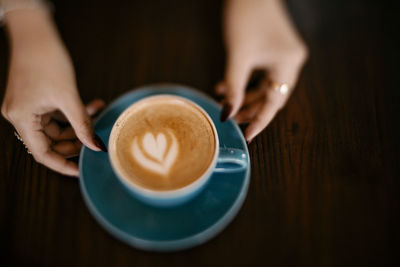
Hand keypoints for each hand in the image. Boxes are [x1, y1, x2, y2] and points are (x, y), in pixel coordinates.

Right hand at [1, 8, 105, 175]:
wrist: (36, 35)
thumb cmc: (46, 61)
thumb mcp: (68, 98)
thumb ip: (82, 125)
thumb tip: (95, 146)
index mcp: (22, 119)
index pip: (42, 153)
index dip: (62, 164)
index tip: (81, 169)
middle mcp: (20, 117)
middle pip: (51, 142)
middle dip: (76, 141)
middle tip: (95, 139)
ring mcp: (28, 108)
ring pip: (57, 128)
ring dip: (78, 123)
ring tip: (98, 113)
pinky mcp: (35, 100)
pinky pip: (56, 115)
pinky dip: (74, 113)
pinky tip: (93, 105)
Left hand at [218, 0, 307, 142]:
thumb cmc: (245, 17)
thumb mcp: (238, 56)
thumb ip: (234, 87)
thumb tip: (227, 113)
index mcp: (288, 64)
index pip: (274, 102)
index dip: (260, 120)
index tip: (248, 136)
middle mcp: (291, 63)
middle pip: (271, 96)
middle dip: (249, 109)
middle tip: (231, 119)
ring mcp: (285, 57)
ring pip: (265, 87)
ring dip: (245, 97)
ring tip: (225, 103)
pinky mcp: (275, 52)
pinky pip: (262, 75)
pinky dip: (246, 83)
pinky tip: (227, 86)